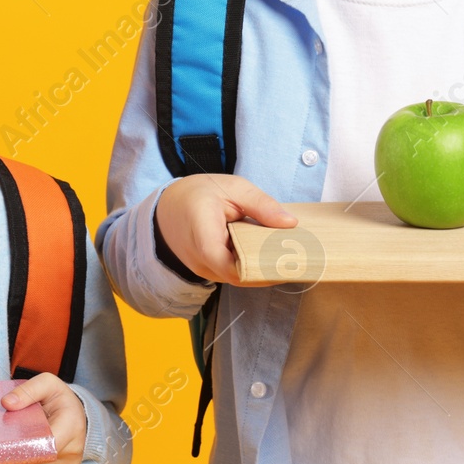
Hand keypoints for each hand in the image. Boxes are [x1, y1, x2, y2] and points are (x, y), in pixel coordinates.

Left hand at [0, 373, 87, 463]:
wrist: (75, 416)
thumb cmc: (60, 400)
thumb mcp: (48, 384)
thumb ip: (28, 390)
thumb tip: (7, 403)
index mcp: (71, 425)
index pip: (48, 443)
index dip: (24, 443)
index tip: (9, 435)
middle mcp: (73, 450)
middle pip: (35, 460)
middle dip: (14, 451)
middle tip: (3, 440)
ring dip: (16, 463)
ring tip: (11, 448)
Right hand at [155, 174, 298, 285]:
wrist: (167, 206)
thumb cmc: (197, 194)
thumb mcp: (232, 187)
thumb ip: (261, 204)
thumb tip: (290, 222)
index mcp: (204, 238)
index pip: (233, 268)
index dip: (262, 269)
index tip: (287, 259)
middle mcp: (202, 262)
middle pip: (241, 275)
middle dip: (268, 267)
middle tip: (296, 253)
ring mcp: (205, 270)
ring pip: (240, 277)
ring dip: (260, 266)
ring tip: (283, 249)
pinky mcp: (211, 271)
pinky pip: (234, 273)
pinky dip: (251, 263)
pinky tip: (265, 250)